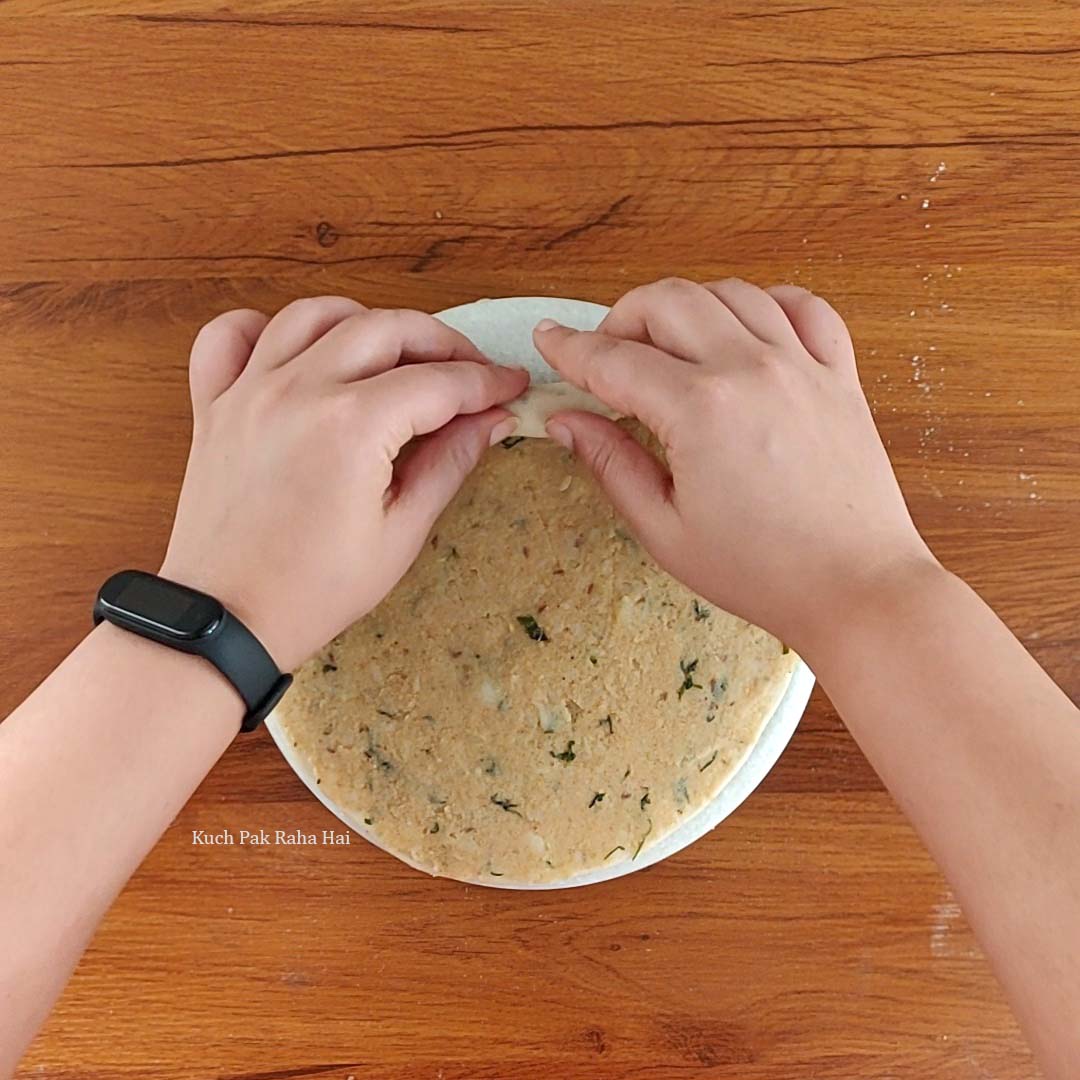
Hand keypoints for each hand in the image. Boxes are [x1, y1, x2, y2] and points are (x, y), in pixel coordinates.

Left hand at [161, 297, 526, 670]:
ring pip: (314, 314)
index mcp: (352, 426)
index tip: (511, 386)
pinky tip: (298, 351)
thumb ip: (449, 464)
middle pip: (385, 328)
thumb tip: (492, 419)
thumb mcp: (400, 534)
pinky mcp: (215, 406)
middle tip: (470, 372)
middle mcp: (299, 390)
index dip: (486, 381)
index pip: (438, 381)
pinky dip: (265, 327)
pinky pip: (229, 336)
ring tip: (396, 353)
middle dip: (441, 342)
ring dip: (365, 321)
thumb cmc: (314, 590)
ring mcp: (250, 391)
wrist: (225, 620)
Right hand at [533, 277, 937, 652]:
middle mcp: (751, 369)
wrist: (856, 588)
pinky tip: (743, 331)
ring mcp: (801, 365)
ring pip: (730, 292)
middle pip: (667, 301)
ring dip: (685, 306)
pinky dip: (765, 304)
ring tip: (667, 345)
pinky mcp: (839, 376)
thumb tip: (566, 422)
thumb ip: (611, 465)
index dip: (570, 348)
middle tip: (605, 356)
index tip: (548, 340)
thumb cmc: (762, 571)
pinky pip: (803, 307)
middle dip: (621, 318)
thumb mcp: (665, 530)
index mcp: (700, 410)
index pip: (614, 359)